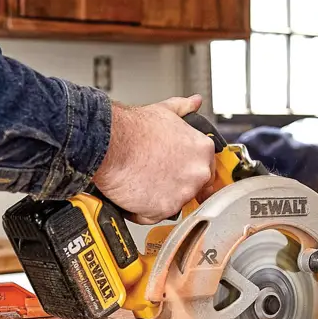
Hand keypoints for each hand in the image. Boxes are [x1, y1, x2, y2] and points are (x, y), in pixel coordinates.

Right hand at [93, 95, 217, 223]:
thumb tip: (194, 102)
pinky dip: (143, 210)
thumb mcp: (165, 111)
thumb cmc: (134, 129)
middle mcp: (197, 173)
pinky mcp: (163, 210)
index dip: (187, 168)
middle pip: (192, 188)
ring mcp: (182, 193)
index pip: (205, 167)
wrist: (111, 144)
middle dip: (175, 184)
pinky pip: (154, 216)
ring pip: (174, 203)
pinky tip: (133, 193)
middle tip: (155, 176)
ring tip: (142, 182)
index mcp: (202, 150)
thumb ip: (184, 108)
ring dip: (160, 197)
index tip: (175, 168)